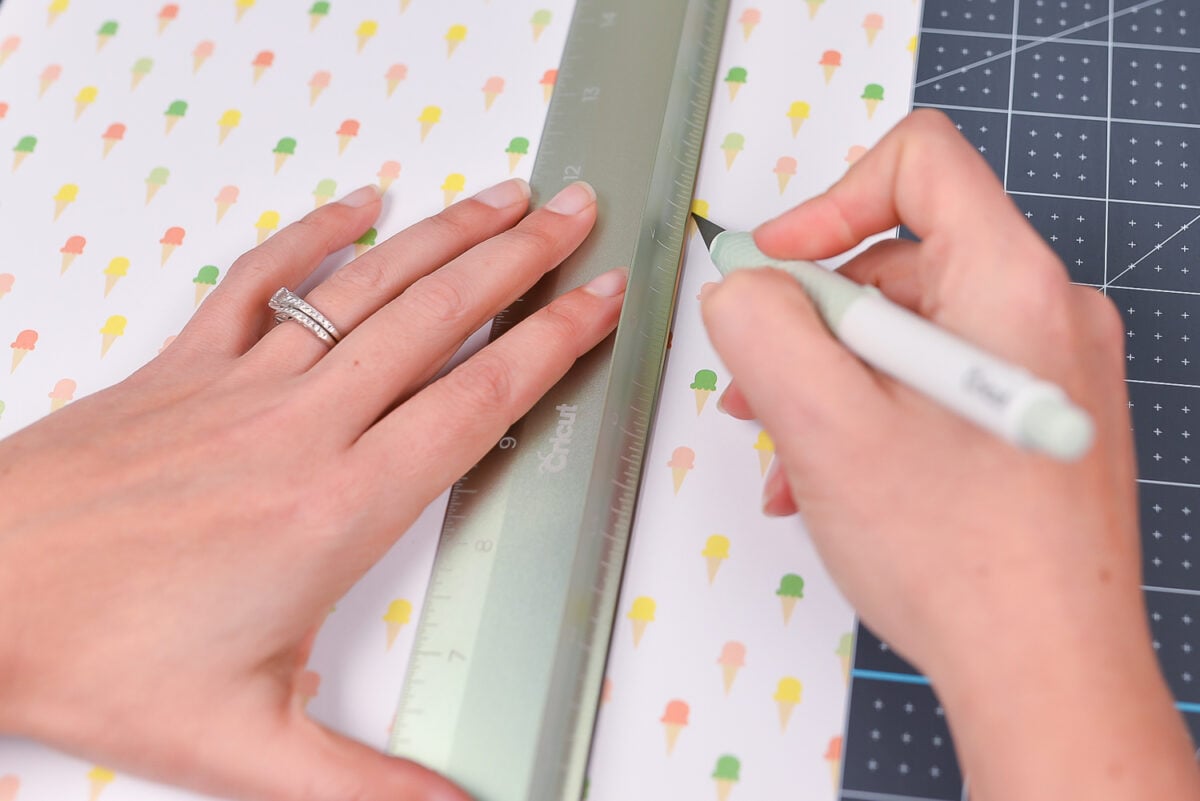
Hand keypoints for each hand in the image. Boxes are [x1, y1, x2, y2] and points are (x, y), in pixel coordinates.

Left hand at [0, 179, 624, 800]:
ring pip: (368, 288)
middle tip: (577, 216)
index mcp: (336, 508)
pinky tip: (357, 208)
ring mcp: (240, 385)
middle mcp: (301, 428)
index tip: (600, 303)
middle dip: (523, 261)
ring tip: (505, 199)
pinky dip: (316, 235)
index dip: (552, 345)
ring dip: (446, 236)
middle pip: (439, 320)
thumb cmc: (88, 655)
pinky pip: (261, 280)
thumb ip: (364, 786)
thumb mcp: (241, 746)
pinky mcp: (181, 368)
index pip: (476, 403)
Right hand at [701, 110, 1199, 800]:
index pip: (920, 162)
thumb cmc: (960, 559)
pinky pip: (935, 383)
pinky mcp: (1032, 421)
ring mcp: (1046, 373)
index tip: (775, 269)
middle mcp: (1045, 314)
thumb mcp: (823, 424)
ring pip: (910, 332)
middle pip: (902, 257)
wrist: (1046, 673)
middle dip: (813, 318)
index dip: (828, 201)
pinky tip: (829, 480)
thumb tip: (742, 286)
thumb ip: (763, 327)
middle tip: (759, 384)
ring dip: (832, 378)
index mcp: (1012, 283)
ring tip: (787, 449)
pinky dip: (872, 414)